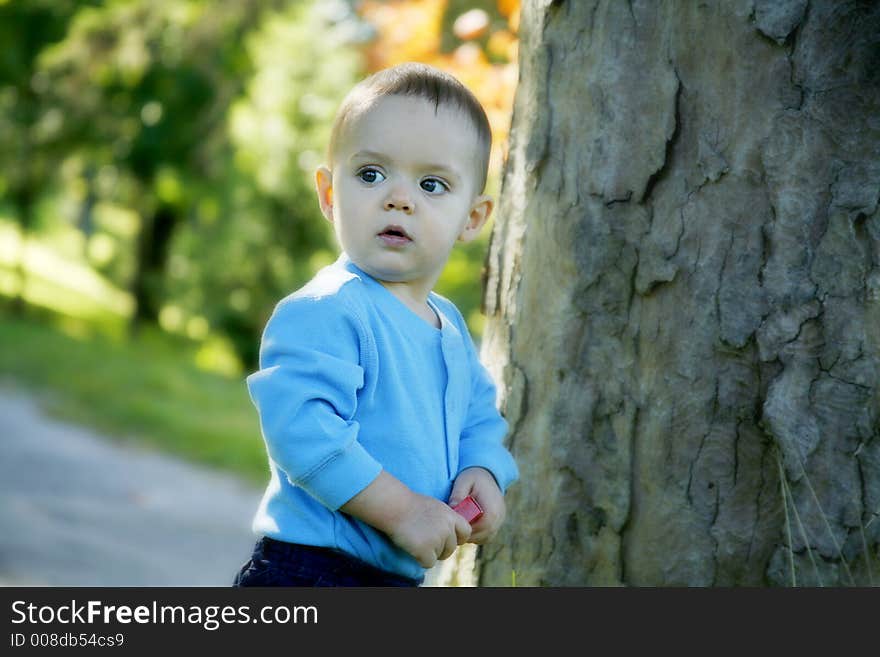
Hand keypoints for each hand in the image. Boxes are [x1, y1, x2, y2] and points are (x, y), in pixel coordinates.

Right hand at [340, 470, 470, 567]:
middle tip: (425, 541)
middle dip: (440, 548)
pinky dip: (420, 559)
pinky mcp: (425, 549)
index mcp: (451, 515)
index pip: (466, 532)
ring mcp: (437, 539)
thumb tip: (450, 533)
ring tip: (416, 539)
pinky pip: (428, 563)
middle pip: (451, 548)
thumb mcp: (435, 506)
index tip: (447, 539)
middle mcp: (447, 528)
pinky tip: (412, 547)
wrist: (394, 506)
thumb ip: (445, 519)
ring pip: (439, 556)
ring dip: (428, 552)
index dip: (457, 538)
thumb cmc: (410, 504)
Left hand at [449, 467, 504, 543]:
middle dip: (467, 534)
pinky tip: (467, 525)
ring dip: (472, 535)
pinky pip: (486, 536)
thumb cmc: (473, 478)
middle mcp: (499, 517)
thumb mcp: (463, 482)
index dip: (467, 530)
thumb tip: (453, 507)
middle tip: (454, 527)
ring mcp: (500, 521)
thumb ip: (458, 494)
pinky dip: (476, 534)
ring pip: (484, 538)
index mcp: (493, 509)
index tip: (454, 525)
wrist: (486, 474)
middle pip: (482, 536)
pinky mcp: (497, 523)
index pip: (481, 528)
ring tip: (460, 524)